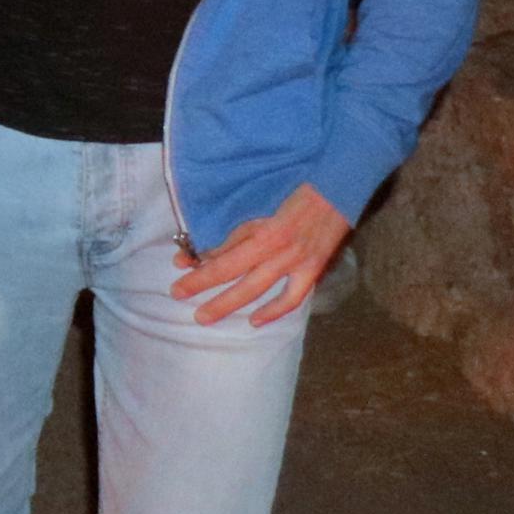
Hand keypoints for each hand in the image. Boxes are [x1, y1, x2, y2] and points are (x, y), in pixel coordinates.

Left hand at [172, 184, 350, 326]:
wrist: (336, 193)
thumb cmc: (292, 198)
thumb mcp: (257, 213)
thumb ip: (231, 238)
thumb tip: (197, 255)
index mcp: (263, 236)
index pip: (223, 261)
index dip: (198, 275)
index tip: (176, 282)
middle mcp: (279, 253)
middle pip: (236, 279)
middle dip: (206, 291)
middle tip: (179, 299)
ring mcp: (298, 265)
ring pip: (259, 290)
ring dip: (231, 304)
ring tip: (207, 317)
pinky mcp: (314, 271)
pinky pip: (293, 297)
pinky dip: (275, 311)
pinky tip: (256, 320)